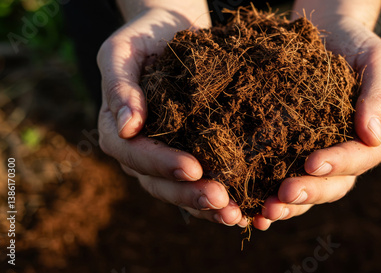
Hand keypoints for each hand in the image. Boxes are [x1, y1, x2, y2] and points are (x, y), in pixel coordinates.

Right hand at [97, 6, 247, 226]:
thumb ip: (119, 86)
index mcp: (118, 129)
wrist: (171, 32)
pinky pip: (201, 181)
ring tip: (235, 213)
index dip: (162, 164)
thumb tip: (126, 127)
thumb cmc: (144, 37)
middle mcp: (140, 150)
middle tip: (222, 201)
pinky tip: (244, 207)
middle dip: (190, 194)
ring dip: (207, 206)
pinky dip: (219, 197)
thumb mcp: (123, 51)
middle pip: (159, 183)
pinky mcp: (191, 153)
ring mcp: (165, 156)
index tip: (192, 167)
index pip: (135, 155)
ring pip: (181, 190)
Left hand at [252, 13, 380, 229]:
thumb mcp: (377, 60)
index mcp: (373, 138)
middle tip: (283, 195)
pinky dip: (269, 194)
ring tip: (265, 210)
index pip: (360, 158)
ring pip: (308, 190)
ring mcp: (319, 156)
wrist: (325, 35)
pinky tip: (252, 205)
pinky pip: (283, 178)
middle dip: (308, 191)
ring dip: (288, 204)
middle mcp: (347, 155)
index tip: (311, 162)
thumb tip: (372, 135)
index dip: (338, 163)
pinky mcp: (292, 153)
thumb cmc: (355, 44)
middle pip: (333, 184)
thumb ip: (378, 95)